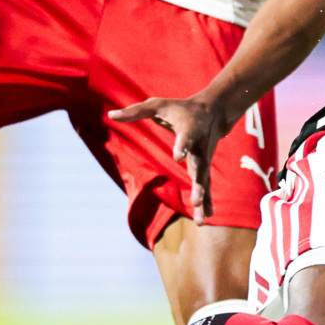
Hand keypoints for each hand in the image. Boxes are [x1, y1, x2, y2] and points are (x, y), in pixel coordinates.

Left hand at [108, 93, 229, 222]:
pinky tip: (204, 218)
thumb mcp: (157, 104)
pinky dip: (207, 202)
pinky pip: (206, 186)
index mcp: (188, 128)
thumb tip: (111, 115)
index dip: (182, 145)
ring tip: (200, 219)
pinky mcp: (205, 168)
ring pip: (204, 181)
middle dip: (198, 182)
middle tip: (196, 199)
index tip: (179, 156)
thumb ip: (135, 111)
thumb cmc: (180, 108)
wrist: (213, 111)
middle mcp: (199, 146)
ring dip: (202, 199)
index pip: (186, 137)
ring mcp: (204, 159)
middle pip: (199, 165)